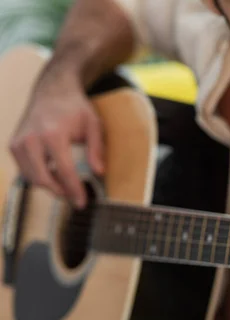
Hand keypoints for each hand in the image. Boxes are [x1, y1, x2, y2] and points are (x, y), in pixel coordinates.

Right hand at [9, 69, 103, 208]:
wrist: (52, 91)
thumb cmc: (76, 108)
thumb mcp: (94, 125)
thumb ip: (97, 149)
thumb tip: (99, 173)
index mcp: (53, 134)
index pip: (64, 171)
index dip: (74, 190)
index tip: (82, 202)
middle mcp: (31, 139)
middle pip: (43, 179)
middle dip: (60, 193)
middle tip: (75, 198)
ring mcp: (19, 142)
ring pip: (31, 178)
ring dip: (50, 186)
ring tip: (67, 185)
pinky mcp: (13, 145)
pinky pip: (25, 170)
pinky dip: (39, 177)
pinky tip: (55, 175)